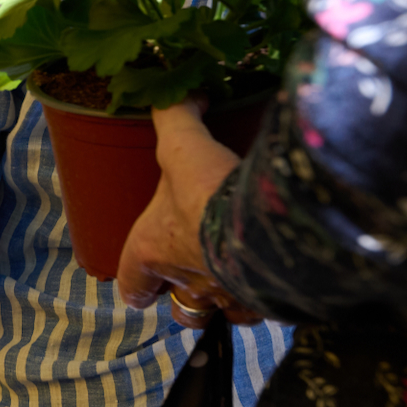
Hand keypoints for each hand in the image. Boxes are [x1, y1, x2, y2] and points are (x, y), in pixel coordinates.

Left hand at [117, 101, 262, 327]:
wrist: (265, 223)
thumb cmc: (209, 189)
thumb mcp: (183, 145)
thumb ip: (175, 117)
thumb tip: (182, 93)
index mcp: (152, 249)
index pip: (131, 281)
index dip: (135, 286)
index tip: (138, 294)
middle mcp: (186, 280)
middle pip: (181, 307)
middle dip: (186, 299)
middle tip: (197, 278)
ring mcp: (226, 294)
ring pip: (222, 313)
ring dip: (227, 300)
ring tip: (239, 280)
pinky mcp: (264, 300)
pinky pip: (260, 310)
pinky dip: (264, 300)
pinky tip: (275, 281)